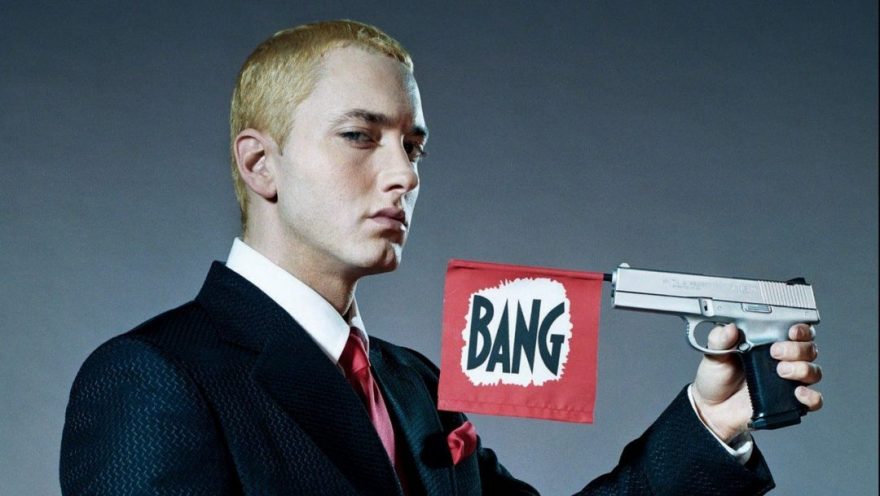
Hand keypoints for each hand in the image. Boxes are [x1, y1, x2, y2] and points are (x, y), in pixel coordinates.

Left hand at [691, 323, 822, 441]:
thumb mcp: (714, 355)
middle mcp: (783, 360)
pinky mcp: (790, 402)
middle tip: (775, 352)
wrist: (712, 409)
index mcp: (768, 344)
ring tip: (781, 371)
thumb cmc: (717, 378)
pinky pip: (813, 400)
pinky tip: (798, 392)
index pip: (796, 331)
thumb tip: (730, 328)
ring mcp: (788, 382)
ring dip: (803, 368)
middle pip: (808, 349)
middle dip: (796, 348)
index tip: (791, 331)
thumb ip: (720, 340)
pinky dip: (811, 396)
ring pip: (814, 371)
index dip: (801, 329)